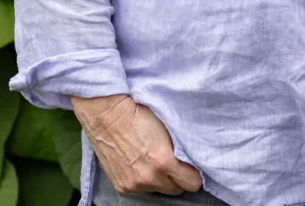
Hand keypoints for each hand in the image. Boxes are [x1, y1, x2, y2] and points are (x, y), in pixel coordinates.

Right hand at [72, 94, 202, 194]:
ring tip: (158, 162)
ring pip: (159, 190)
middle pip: (176, 190)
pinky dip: (146, 180)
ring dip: (162, 180)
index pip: (192, 183)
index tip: (194, 167)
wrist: (109, 116)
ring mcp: (134, 185)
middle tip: (178, 164)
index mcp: (164, 162)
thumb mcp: (169, 128)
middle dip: (180, 179)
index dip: (195, 175)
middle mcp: (149, 178)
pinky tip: (144, 165)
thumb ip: (181, 147)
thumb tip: (192, 158)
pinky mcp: (122, 187)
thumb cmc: (140, 115)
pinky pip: (142, 190)